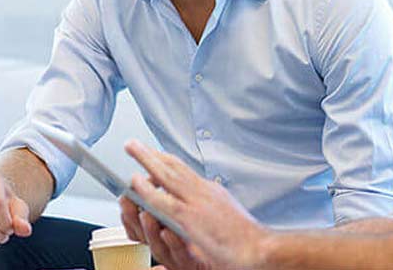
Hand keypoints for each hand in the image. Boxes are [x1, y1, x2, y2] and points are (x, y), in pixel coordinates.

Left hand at [125, 140, 270, 268]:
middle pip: (174, 166)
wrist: (260, 248)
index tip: (154, 154)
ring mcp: (196, 202)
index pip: (184, 171)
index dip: (167, 161)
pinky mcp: (190, 218)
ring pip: (166, 175)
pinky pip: (163, 200)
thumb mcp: (227, 214)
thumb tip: (202, 207)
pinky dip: (148, 189)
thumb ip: (211, 207)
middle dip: (153, 153)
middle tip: (136, 144)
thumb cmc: (247, 238)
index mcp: (211, 191)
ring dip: (147, 159)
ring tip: (132, 148)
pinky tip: (136, 181)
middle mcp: (203, 191)